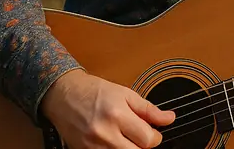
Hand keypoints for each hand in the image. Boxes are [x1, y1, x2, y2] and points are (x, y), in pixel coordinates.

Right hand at [39, 69, 175, 148]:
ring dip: (128, 148)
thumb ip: (149, 109)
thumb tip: (169, 118)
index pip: (148, 140)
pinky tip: (114, 142)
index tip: (153, 132)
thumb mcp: (126, 94)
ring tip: (125, 137)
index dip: (155, 137)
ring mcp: (92, 146)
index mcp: (118, 115)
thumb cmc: (94, 91)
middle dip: (142, 145)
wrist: (64, 95)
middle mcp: (104, 133)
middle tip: (140, 136)